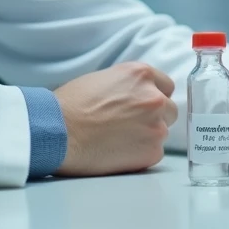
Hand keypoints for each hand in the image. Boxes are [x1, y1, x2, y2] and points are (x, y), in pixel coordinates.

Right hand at [53, 62, 177, 175]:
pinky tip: (119, 152)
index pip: (166, 85)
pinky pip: (154, 152)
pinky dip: (140, 154)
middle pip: (170, 109)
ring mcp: (156, 126)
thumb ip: (129, 85)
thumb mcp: (104, 78)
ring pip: (163, 131)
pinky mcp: (152, 152)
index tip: (142, 105)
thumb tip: (136, 96)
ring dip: (148, 135)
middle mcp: (154, 98)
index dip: (153, 95)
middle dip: (155, 116)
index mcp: (142, 74)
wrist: (58, 131)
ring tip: (120, 139)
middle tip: (132, 124)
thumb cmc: (72, 104)